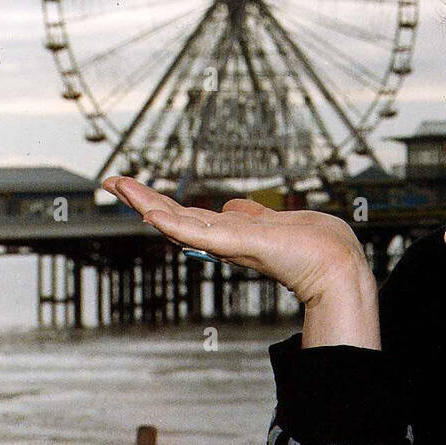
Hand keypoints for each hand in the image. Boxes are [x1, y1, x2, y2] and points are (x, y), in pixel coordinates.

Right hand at [101, 176, 378, 347]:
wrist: (335, 264)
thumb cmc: (313, 246)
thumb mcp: (275, 220)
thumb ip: (250, 214)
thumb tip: (233, 205)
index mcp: (231, 232)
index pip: (186, 214)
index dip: (158, 201)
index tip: (132, 186)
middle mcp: (225, 239)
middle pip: (174, 216)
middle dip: (141, 198)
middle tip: (110, 181)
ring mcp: (229, 243)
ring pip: (180, 221)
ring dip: (148, 204)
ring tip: (121, 187)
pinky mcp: (240, 244)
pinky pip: (201, 234)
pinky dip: (176, 224)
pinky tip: (152, 214)